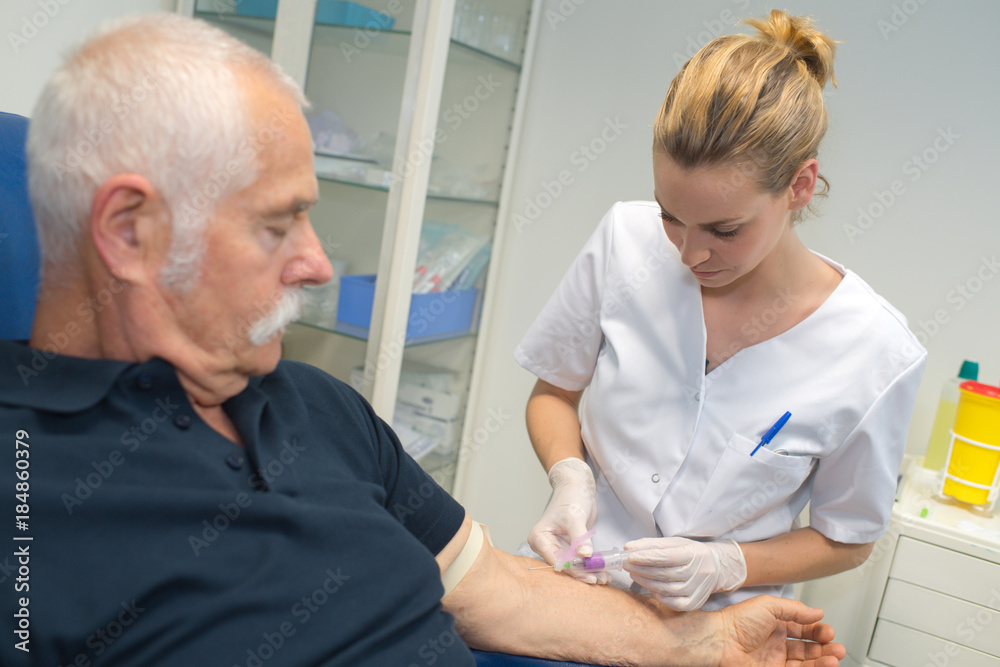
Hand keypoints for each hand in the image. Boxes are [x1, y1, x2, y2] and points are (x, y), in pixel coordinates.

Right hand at [528, 458, 606, 583]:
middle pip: (565, 565)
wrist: (577, 487)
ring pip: (573, 565)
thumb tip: (585, 556)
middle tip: (601, 579)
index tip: (589, 576)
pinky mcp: (569, 547)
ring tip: (606, 578)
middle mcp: (546, 545)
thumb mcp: (574, 517)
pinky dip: (591, 564)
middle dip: (583, 573)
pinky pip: (579, 559)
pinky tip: (604, 570)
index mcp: (539, 538)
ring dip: (589, 571)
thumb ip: (578, 538)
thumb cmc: (570, 497)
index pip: (556, 559)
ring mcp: (558, 547)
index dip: (573, 569)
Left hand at [624, 536, 745, 609]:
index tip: (630, 556)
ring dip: (646, 582)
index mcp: (693, 554)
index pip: (667, 556)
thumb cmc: (690, 554)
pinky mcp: (694, 603)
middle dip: (642, 569)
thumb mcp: (675, 543)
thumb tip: (628, 547)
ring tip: (634, 573)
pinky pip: (671, 603)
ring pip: (666, 589)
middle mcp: (698, 573)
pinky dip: (658, 595)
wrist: (716, 569)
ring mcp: (697, 590)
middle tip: (626, 565)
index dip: (647, 557)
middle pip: (664, 573)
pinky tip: (649, 587)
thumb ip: (651, 544)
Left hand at [714, 595, 845, 665]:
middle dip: (824, 648)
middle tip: (837, 648)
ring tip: (835, 658)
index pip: (802, 629)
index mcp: (775, 624)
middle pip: (807, 648)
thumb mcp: (768, 605)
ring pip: (805, 662)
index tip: (828, 632)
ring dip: (822, 660)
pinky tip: (824, 665)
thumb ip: (795, 609)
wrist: (719, 641)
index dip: (817, 631)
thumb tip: (817, 612)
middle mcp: (776, 642)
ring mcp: (774, 659)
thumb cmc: (736, 621)